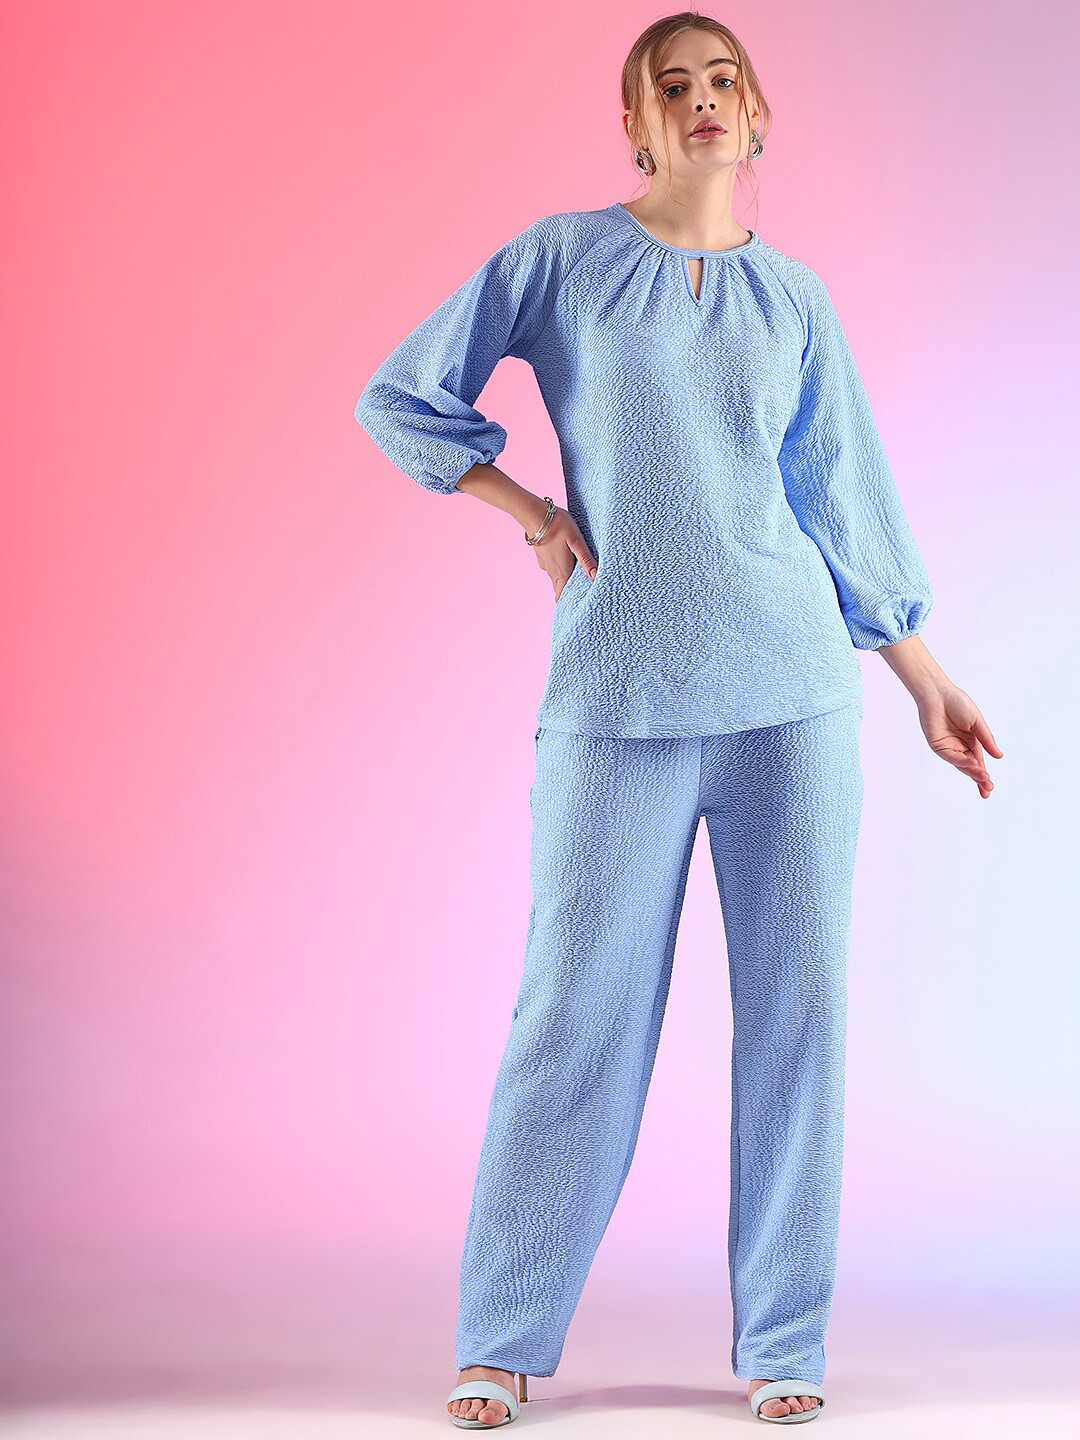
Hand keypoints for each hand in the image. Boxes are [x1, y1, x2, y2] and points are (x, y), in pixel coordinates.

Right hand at [523, 500, 596, 601]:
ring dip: (565, 582)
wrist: (534, 513)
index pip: (563, 596)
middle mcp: (552, 571)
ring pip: (556, 578)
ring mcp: (545, 564)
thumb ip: (586, 559)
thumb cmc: (558, 525)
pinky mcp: (542, 555)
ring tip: (576, 582)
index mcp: (562, 571)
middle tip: (578, 601)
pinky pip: (552, 568)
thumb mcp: (577, 541)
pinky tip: (565, 563)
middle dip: (568, 595)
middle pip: (560, 589)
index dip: (567, 605)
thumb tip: (596, 577)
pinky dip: (560, 570)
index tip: (573, 613)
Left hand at [916, 683, 1003, 798]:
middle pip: (970, 767)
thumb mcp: (977, 723)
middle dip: (978, 778)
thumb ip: (986, 740)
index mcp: (971, 741)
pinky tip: (971, 764)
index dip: (983, 775)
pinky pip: (950, 756)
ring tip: (983, 778)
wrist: (939, 693)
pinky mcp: (937, 745)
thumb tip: (999, 756)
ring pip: (961, 764)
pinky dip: (961, 761)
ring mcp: (948, 747)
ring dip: (972, 771)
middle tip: (987, 789)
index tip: (990, 787)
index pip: (978, 762)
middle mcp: (959, 746)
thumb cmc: (958, 703)